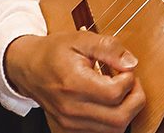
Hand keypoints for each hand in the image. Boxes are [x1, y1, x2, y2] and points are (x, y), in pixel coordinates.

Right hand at [5, 30, 145, 132]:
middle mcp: (71, 109)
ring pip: (113, 129)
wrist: (29, 67)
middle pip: (119, 118)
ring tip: (119, 90)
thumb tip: (131, 63)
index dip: (129, 79)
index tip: (125, 68)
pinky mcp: (68, 130)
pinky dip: (112, 119)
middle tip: (130, 81)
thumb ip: (108, 48)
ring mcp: (69, 124)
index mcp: (74, 84)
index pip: (114, 93)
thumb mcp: (81, 39)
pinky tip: (108, 101)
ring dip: (126, 110)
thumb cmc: (54, 52)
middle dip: (135, 99)